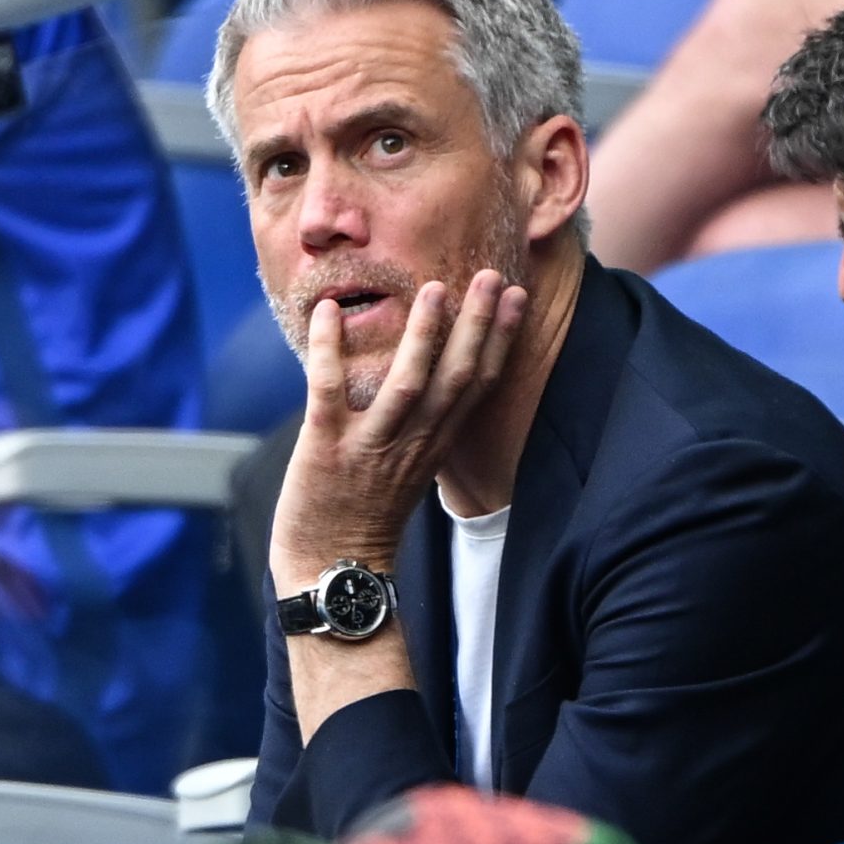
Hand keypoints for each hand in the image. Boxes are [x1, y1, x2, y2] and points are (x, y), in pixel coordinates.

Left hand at [268, 272, 527, 586]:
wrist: (331, 568)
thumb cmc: (366, 514)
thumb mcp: (409, 467)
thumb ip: (421, 423)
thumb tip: (426, 374)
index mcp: (436, 444)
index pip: (479, 386)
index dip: (501, 339)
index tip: (518, 297)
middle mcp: (413, 443)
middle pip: (458, 379)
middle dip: (478, 325)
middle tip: (493, 275)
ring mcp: (371, 446)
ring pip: (408, 385)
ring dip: (425, 336)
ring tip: (435, 288)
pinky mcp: (326, 449)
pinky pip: (329, 391)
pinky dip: (330, 349)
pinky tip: (328, 311)